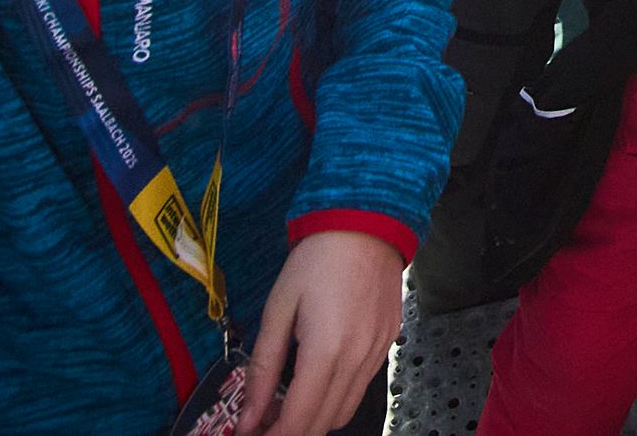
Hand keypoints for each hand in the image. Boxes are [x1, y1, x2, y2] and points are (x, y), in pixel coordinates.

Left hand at [240, 225, 403, 435]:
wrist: (368, 221)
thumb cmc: (318, 258)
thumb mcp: (278, 308)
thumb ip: (263, 367)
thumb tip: (248, 414)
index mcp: (326, 350)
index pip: (299, 421)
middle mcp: (357, 359)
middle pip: (322, 424)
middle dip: (290, 432)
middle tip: (261, 422)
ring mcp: (378, 353)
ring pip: (344, 411)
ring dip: (314, 420)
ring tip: (285, 405)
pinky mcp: (388, 343)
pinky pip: (360, 388)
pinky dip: (335, 399)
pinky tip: (315, 382)